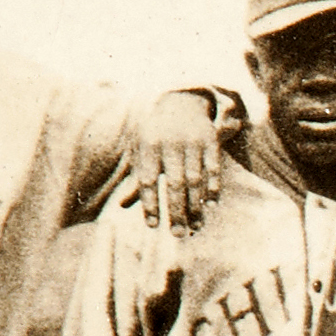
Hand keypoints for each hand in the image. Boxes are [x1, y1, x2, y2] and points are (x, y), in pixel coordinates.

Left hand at [117, 94, 226, 233]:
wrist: (179, 100)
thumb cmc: (155, 133)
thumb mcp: (141, 150)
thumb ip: (136, 178)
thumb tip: (122, 206)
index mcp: (147, 146)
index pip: (148, 181)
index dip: (150, 204)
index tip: (153, 226)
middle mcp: (169, 143)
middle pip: (174, 184)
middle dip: (176, 211)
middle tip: (178, 235)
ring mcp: (191, 141)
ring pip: (195, 179)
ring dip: (196, 206)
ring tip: (196, 226)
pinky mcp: (210, 140)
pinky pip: (213, 168)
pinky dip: (213, 187)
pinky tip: (210, 205)